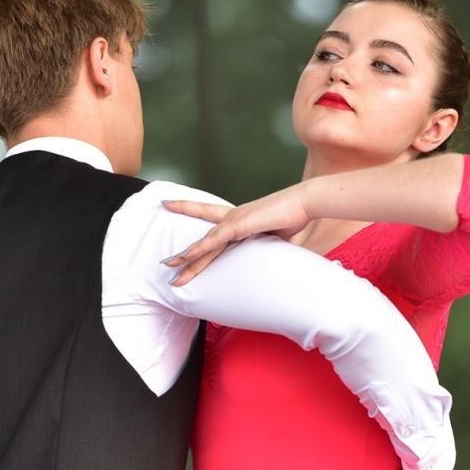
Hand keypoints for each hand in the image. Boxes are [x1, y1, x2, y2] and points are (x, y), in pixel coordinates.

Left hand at [162, 186, 312, 284]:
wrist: (304, 203)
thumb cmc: (294, 217)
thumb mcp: (278, 239)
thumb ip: (270, 250)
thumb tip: (277, 263)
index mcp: (240, 219)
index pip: (211, 220)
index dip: (190, 213)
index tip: (170, 205)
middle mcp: (232, 218)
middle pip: (202, 238)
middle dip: (184, 250)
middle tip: (165, 261)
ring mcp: (233, 221)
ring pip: (203, 243)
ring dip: (185, 256)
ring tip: (168, 266)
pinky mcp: (237, 226)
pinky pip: (212, 242)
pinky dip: (198, 250)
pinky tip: (185, 257)